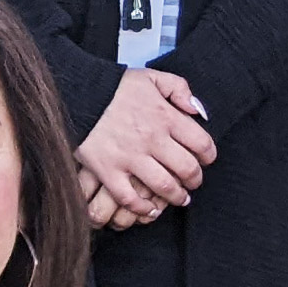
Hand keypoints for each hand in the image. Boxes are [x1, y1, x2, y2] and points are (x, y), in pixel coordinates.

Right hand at [74, 68, 215, 225]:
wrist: (78, 93)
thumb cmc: (115, 87)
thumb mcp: (152, 77)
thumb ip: (179, 88)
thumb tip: (197, 110)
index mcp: (166, 116)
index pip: (201, 143)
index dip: (209, 155)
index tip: (206, 160)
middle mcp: (152, 139)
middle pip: (186, 169)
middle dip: (195, 179)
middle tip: (194, 182)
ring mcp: (130, 157)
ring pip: (163, 187)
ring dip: (176, 197)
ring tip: (180, 199)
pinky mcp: (108, 170)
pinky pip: (129, 198)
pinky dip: (142, 208)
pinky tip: (149, 209)